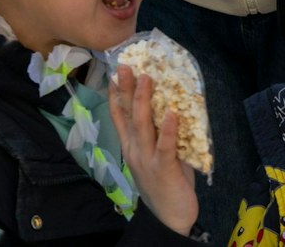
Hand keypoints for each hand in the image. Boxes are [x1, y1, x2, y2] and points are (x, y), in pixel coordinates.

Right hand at [108, 68, 197, 234]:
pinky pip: (164, 146)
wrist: (169, 218)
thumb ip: (159, 134)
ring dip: (144, 100)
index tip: (114, 73)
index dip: (115, 95)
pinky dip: (167, 129)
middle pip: (128, 115)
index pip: (119, 117)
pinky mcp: (163, 168)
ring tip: (147, 79)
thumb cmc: (165, 183)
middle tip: (125, 65)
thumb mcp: (157, 155)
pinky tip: (170, 113)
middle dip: (126, 89)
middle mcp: (135, 150)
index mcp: (131, 146)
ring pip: (142, 125)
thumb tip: (169, 106)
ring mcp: (147, 159)